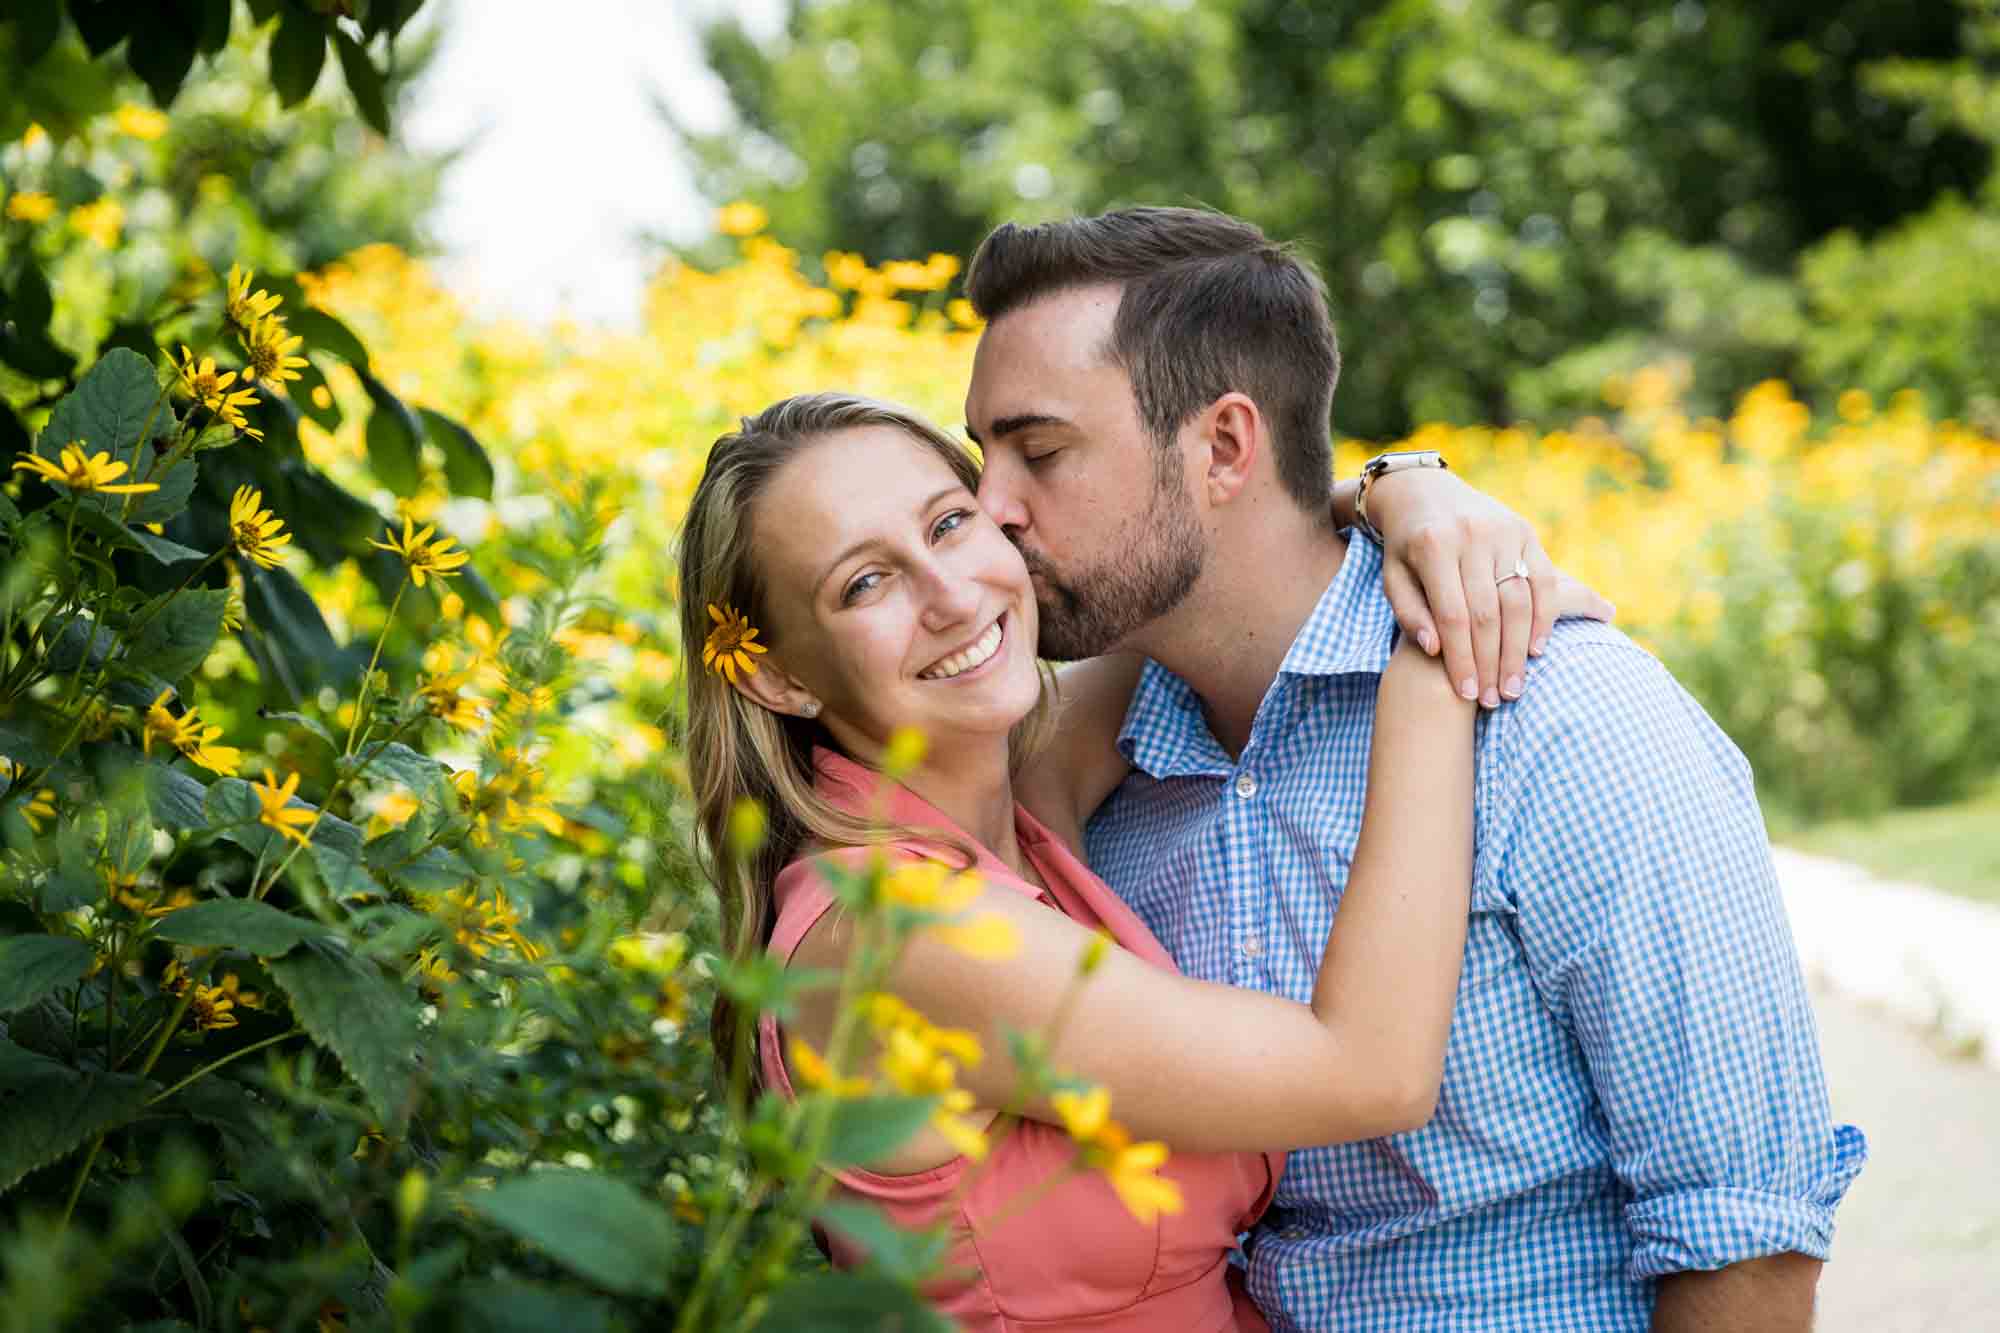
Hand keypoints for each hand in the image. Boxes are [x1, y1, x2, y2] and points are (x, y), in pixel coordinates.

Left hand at [1362, 469, 1611, 707]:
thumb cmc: (1405, 547)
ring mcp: (1503, 531)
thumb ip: (1409, 613)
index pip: (1451, 616)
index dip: (1460, 660)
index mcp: (1433, 546)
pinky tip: (1537, 650)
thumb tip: (1435, 649)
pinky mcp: (1525, 531)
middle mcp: (1471, 535)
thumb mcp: (1393, 577)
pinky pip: (1543, 581)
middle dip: (1491, 662)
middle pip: (1487, 613)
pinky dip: (1544, 618)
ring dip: (1519, 649)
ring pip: (1518, 601)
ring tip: (1514, 686)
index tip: (1465, 694)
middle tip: (1495, 700)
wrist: (1424, 491)